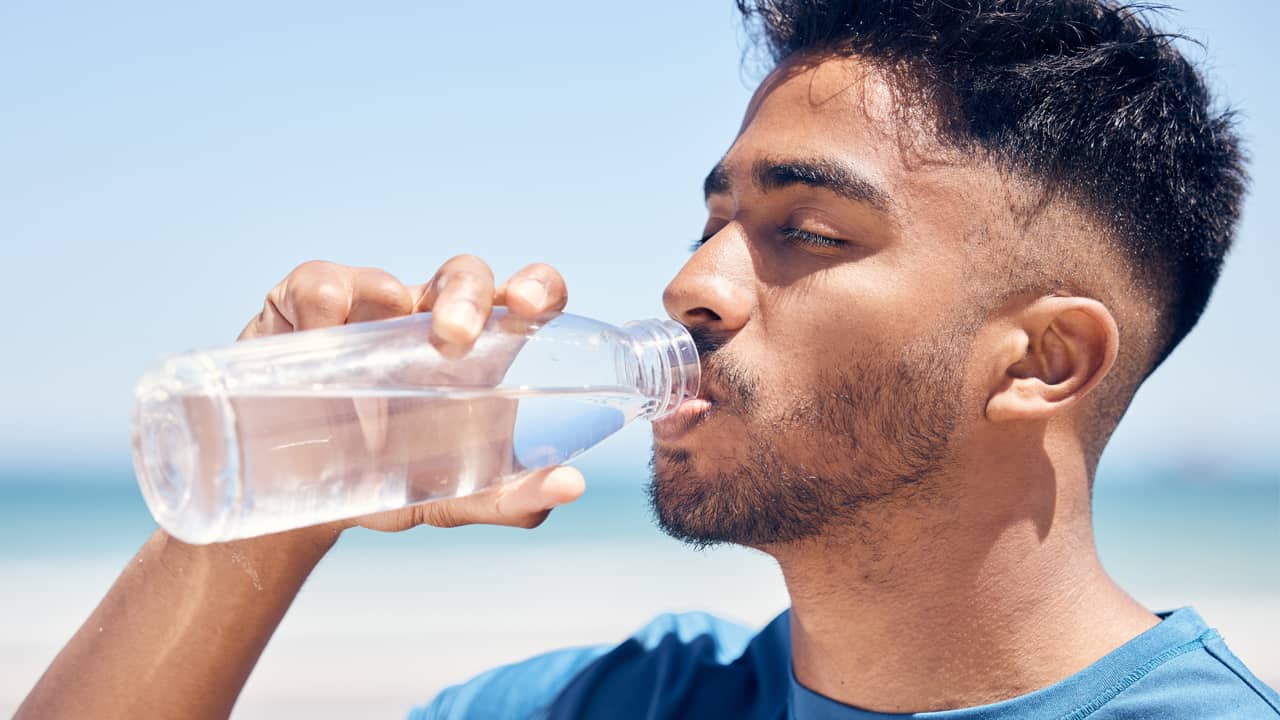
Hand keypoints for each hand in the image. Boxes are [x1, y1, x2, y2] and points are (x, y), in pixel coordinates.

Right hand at [236, 256, 585, 536]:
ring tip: (369, 377)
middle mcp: (430, 314)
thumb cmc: (391, 478)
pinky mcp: (309, 304)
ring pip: (386, 279)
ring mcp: (369, 304)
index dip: (537, 286)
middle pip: (464, 276)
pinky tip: (318, 350)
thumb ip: (510, 498)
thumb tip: (569, 486)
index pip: (526, 296)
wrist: (300, 495)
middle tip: (455, 338)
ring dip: (384, 307)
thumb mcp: (451, 496)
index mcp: (481, 349)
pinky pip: (321, 287)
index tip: (532, 308)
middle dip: (466, 295)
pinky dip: (323, 314)